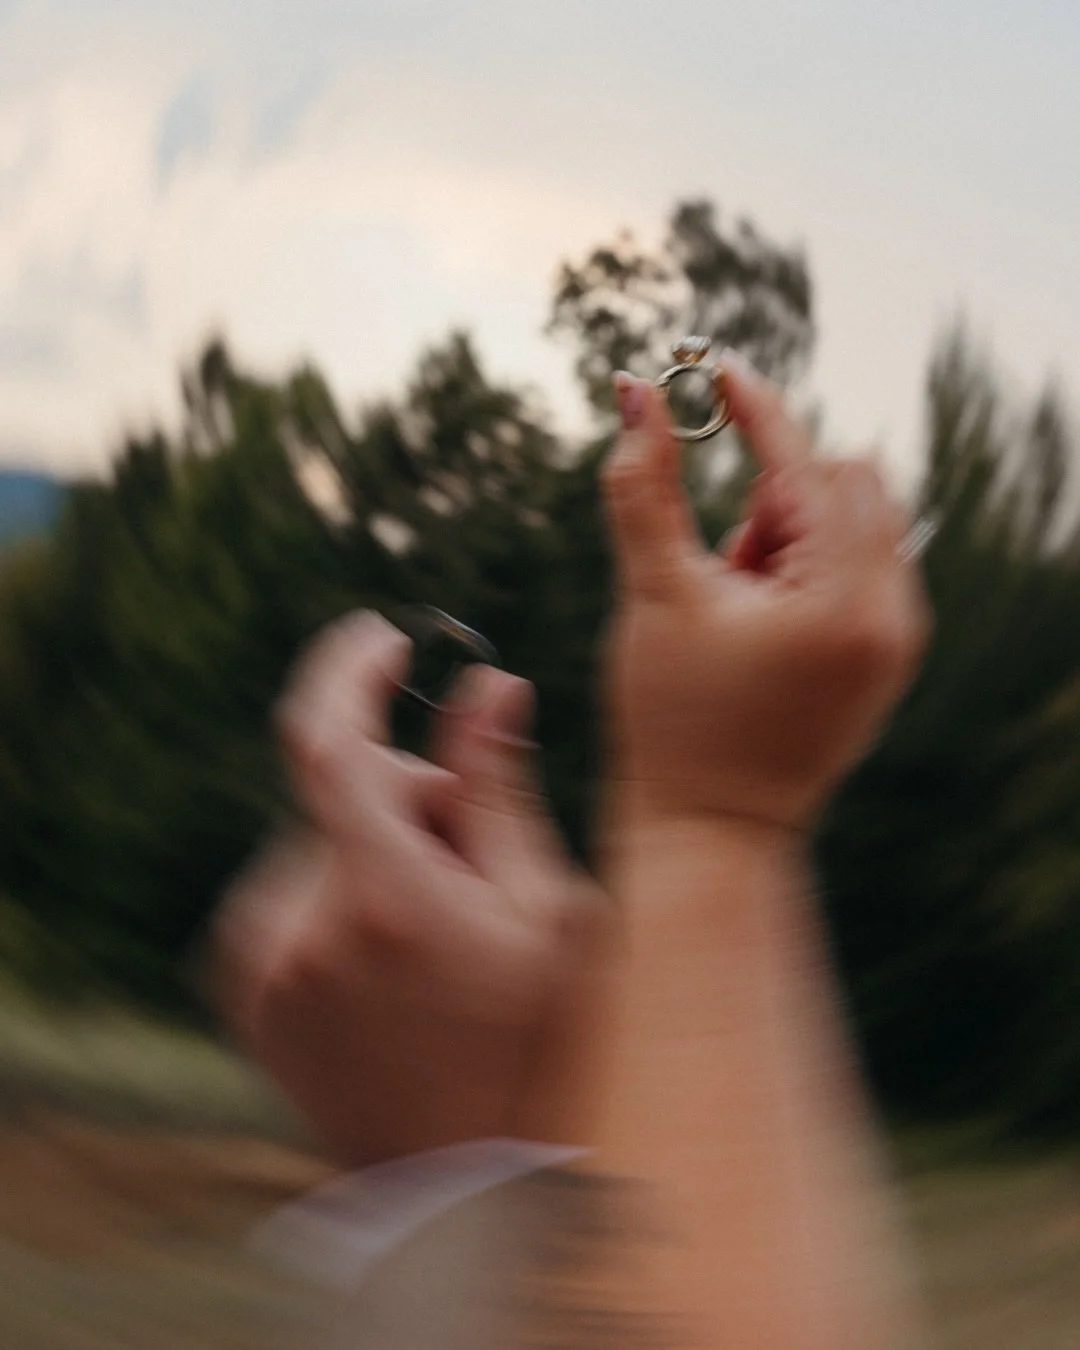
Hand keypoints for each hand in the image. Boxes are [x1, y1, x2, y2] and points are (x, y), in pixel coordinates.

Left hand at [212, 613, 606, 1165]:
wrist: (468, 1173)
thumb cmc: (535, 1039)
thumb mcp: (545, 908)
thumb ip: (499, 788)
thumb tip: (485, 681)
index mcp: (385, 899)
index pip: (327, 742)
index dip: (348, 671)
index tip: (383, 638)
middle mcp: (301, 926)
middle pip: (344, 793)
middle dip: (410, 792)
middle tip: (476, 849)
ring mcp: (261, 963)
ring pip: (318, 841)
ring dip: (376, 847)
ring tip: (439, 925)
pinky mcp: (245, 987)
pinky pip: (289, 889)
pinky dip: (341, 888)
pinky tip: (395, 955)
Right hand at [601, 356, 929, 829]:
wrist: (708, 832)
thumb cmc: (672, 721)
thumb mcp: (652, 595)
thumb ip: (642, 487)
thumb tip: (633, 392)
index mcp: (844, 601)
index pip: (807, 467)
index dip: (757, 411)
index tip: (715, 369)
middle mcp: (894, 615)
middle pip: (843, 486)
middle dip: (775, 499)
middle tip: (722, 562)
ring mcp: (899, 640)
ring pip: (852, 525)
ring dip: (786, 537)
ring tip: (733, 608)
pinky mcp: (887, 657)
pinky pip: (860, 570)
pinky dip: (806, 571)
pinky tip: (759, 627)